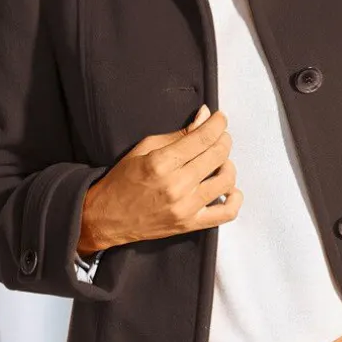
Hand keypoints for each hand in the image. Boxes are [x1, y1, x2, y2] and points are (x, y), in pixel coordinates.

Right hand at [79, 104, 242, 252]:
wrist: (106, 217)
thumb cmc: (122, 181)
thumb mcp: (144, 148)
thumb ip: (178, 134)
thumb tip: (204, 117)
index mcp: (161, 163)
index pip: (203, 137)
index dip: (218, 123)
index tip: (220, 118)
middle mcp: (176, 186)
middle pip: (218, 154)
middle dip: (223, 139)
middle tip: (219, 136)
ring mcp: (185, 207)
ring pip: (226, 179)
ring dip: (228, 164)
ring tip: (218, 161)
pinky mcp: (190, 224)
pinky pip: (226, 213)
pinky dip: (234, 198)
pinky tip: (227, 188)